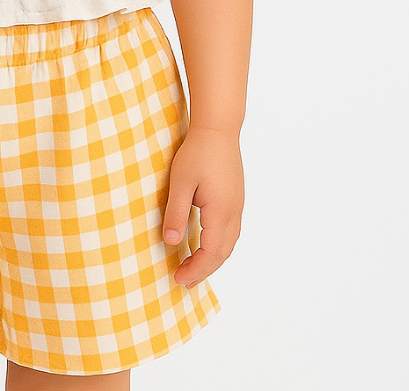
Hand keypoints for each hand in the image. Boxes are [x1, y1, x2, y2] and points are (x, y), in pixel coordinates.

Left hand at [161, 124, 243, 287]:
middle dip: (204, 270)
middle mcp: (234, 213)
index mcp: (221, 212)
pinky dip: (219, 245)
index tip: (178, 279)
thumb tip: (170, 243)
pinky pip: (230, 231)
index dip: (195, 270)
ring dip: (212, 259)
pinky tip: (206, 243)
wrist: (218, 128)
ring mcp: (238, 205)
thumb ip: (176, 214)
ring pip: (229, 243)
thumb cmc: (197, 152)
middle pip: (222, 253)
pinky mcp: (236, 198)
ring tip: (194, 267)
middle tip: (183, 281)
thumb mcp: (180, 182)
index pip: (210, 254)